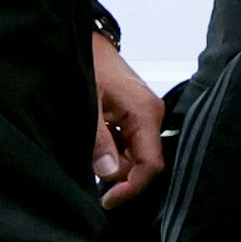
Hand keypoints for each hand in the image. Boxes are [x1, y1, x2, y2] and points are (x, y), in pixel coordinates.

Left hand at [91, 32, 163, 211]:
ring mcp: (146, 114)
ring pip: (137, 155)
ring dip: (116, 164)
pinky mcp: (137, 114)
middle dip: (122, 178)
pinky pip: (131, 143)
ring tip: (91, 159)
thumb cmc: (89, 64)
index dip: (132, 188)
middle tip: (94, 183)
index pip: (151, 164)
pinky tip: (98, 147)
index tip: (107, 200)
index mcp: (146, 113)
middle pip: (145, 163)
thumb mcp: (88, 103)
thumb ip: (99, 140)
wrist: (88, 41)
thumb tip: (108, 173)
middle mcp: (153, 115)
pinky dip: (115, 152)